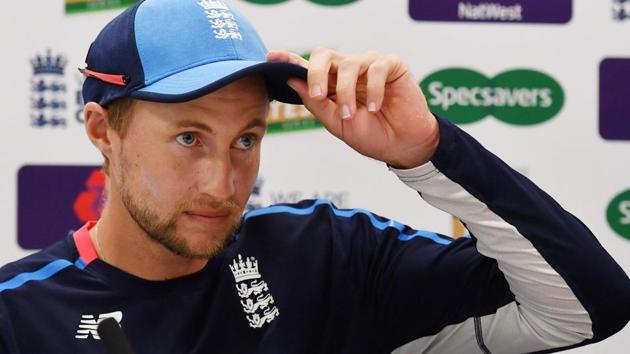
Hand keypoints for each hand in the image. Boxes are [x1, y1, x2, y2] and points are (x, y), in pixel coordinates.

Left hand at [267, 48, 439, 168]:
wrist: (403, 146)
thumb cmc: (372, 135)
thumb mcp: (338, 124)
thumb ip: (317, 104)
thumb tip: (292, 82)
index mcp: (333, 84)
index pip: (309, 67)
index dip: (290, 60)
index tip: (272, 57)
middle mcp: (349, 71)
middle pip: (324, 55)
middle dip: (316, 73)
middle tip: (318, 96)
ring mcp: (369, 66)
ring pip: (348, 63)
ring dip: (346, 93)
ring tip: (352, 115)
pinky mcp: (391, 65)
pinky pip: (376, 67)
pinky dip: (373, 89)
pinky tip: (374, 107)